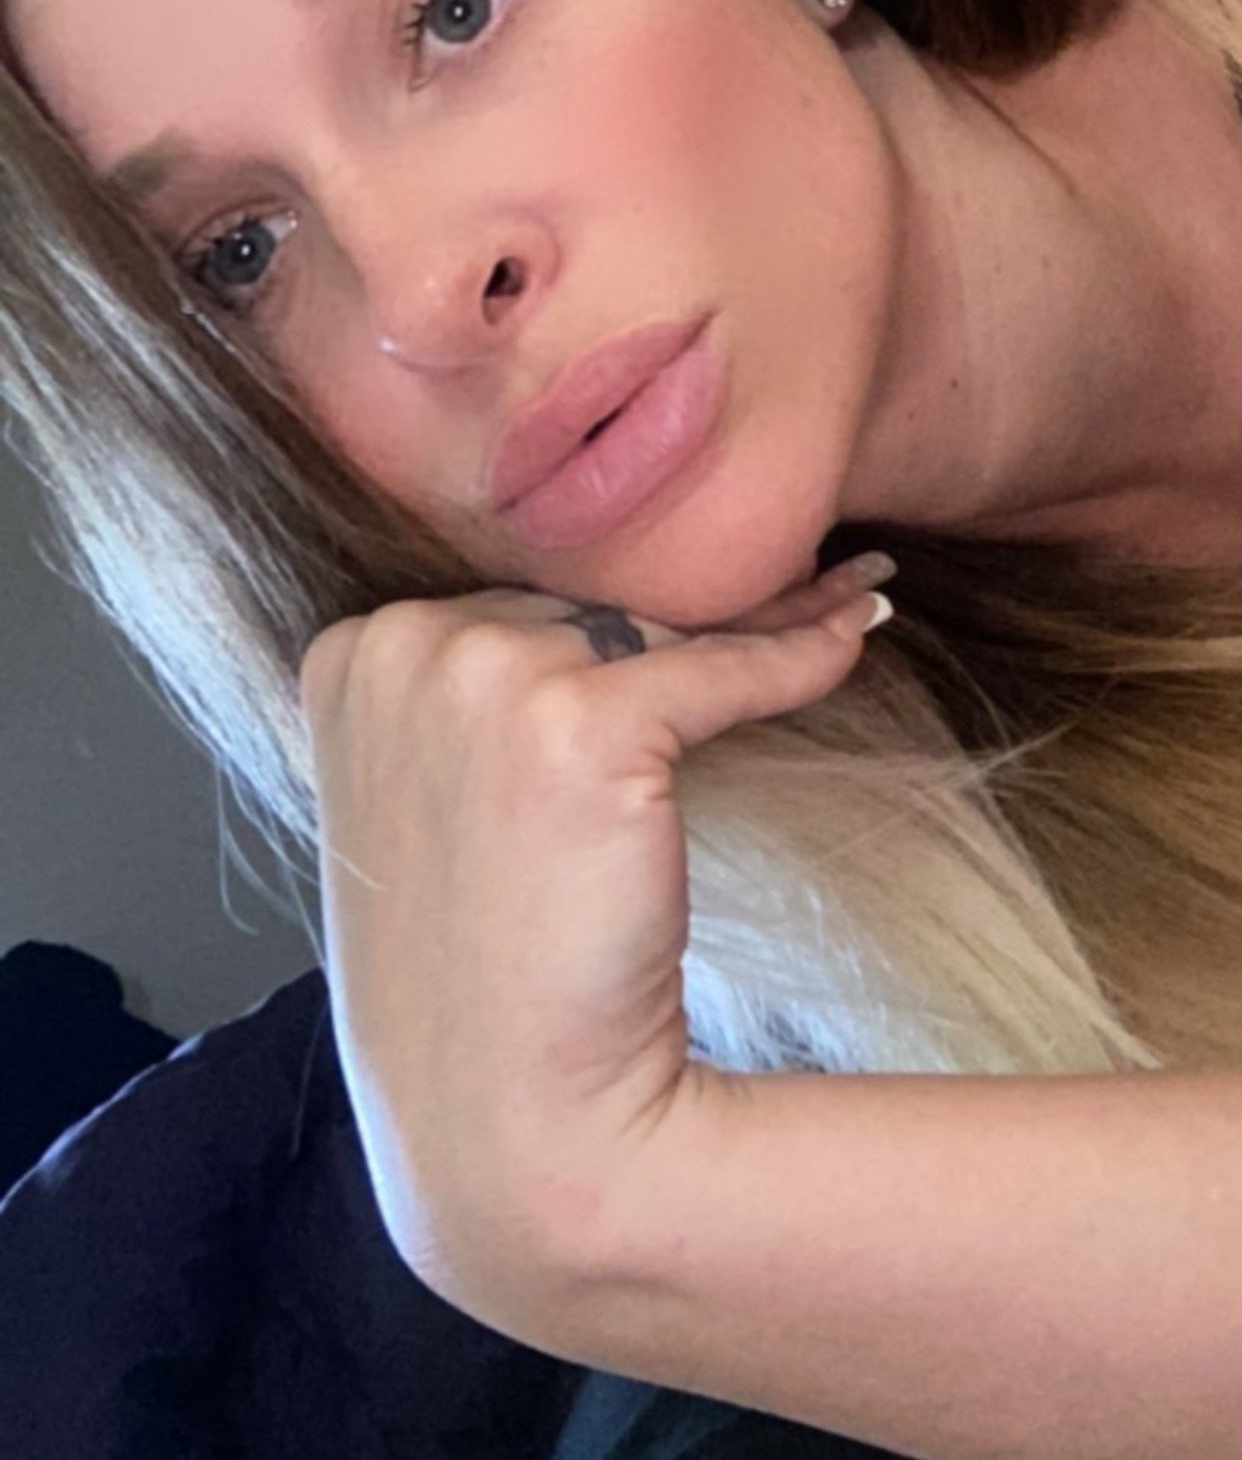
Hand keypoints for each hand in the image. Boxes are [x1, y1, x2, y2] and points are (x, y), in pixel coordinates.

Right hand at [297, 554, 891, 1329]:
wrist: (510, 1126)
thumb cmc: (478, 981)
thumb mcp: (431, 806)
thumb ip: (475, 701)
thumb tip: (610, 613)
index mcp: (347, 659)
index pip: (508, 605)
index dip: (603, 628)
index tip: (690, 601)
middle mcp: (400, 648)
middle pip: (579, 605)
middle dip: (668, 630)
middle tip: (783, 601)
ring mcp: (482, 678)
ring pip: (653, 628)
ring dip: (746, 628)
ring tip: (826, 603)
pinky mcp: (579, 723)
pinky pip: (728, 666)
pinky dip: (803, 653)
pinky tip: (855, 631)